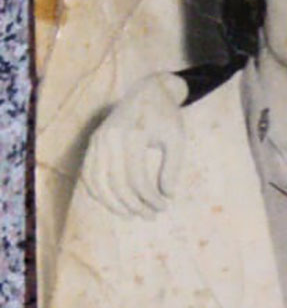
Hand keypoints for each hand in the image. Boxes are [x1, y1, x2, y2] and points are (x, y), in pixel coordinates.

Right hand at [81, 72, 187, 217]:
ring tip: (132, 214)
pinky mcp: (93, 141)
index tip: (165, 206)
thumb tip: (166, 195)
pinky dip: (98, 192)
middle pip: (116, 183)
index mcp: (132, 135)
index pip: (137, 179)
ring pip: (97, 181)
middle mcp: (110, 137)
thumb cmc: (166, 117)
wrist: (148, 92)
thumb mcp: (177, 140)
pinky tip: (115, 204)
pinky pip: (88, 173)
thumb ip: (172, 168)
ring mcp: (98, 139)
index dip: (150, 198)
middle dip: (134, 205)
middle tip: (151, 216)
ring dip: (113, 204)